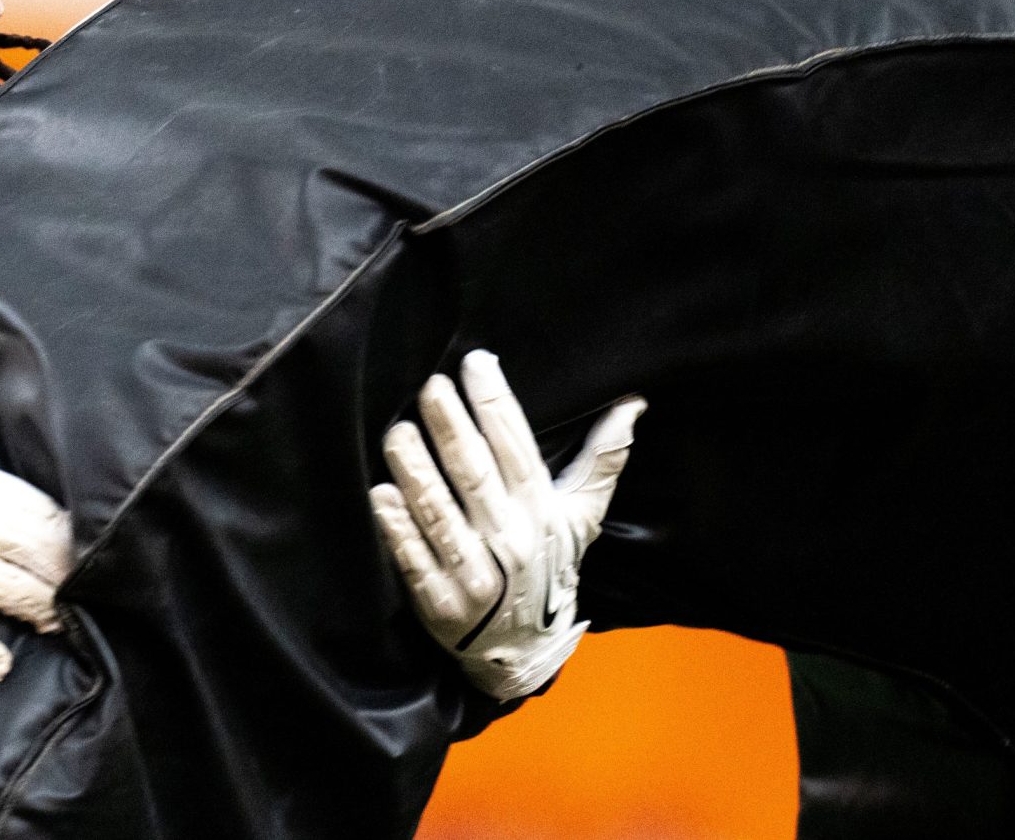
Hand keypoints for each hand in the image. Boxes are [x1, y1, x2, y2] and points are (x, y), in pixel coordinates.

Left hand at [369, 349, 644, 700]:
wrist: (526, 650)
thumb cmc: (550, 566)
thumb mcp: (582, 517)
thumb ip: (603, 460)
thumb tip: (633, 403)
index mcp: (540, 512)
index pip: (516, 449)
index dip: (496, 405)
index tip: (477, 363)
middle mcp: (509, 541)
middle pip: (475, 476)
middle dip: (452, 429)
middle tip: (430, 387)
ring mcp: (474, 574)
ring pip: (441, 515)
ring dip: (417, 472)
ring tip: (397, 432)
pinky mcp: (440, 602)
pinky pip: (415, 559)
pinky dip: (398, 528)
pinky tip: (381, 494)